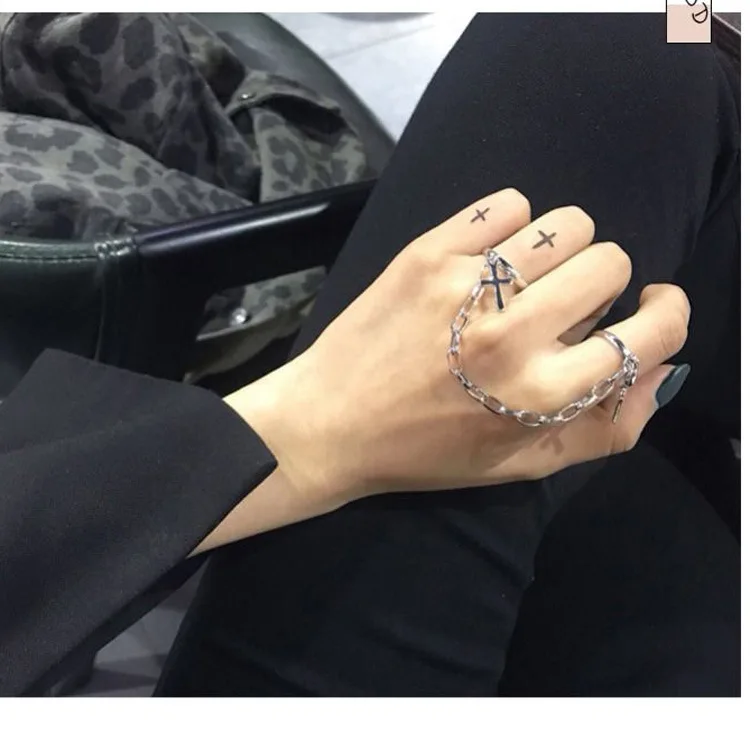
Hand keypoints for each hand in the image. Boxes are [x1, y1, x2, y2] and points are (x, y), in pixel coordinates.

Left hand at [230, 188, 689, 511]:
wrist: (330, 422)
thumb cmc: (428, 451)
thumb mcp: (521, 464)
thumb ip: (605, 429)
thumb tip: (662, 373)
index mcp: (543, 395)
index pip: (653, 331)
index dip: (664, 312)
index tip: (646, 308)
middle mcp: (513, 335)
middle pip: (610, 262)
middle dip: (600, 282)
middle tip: (561, 304)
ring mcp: (468, 287)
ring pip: (566, 223)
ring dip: (560, 249)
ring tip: (526, 276)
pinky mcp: (428, 254)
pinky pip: (507, 204)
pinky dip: (511, 224)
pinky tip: (488, 257)